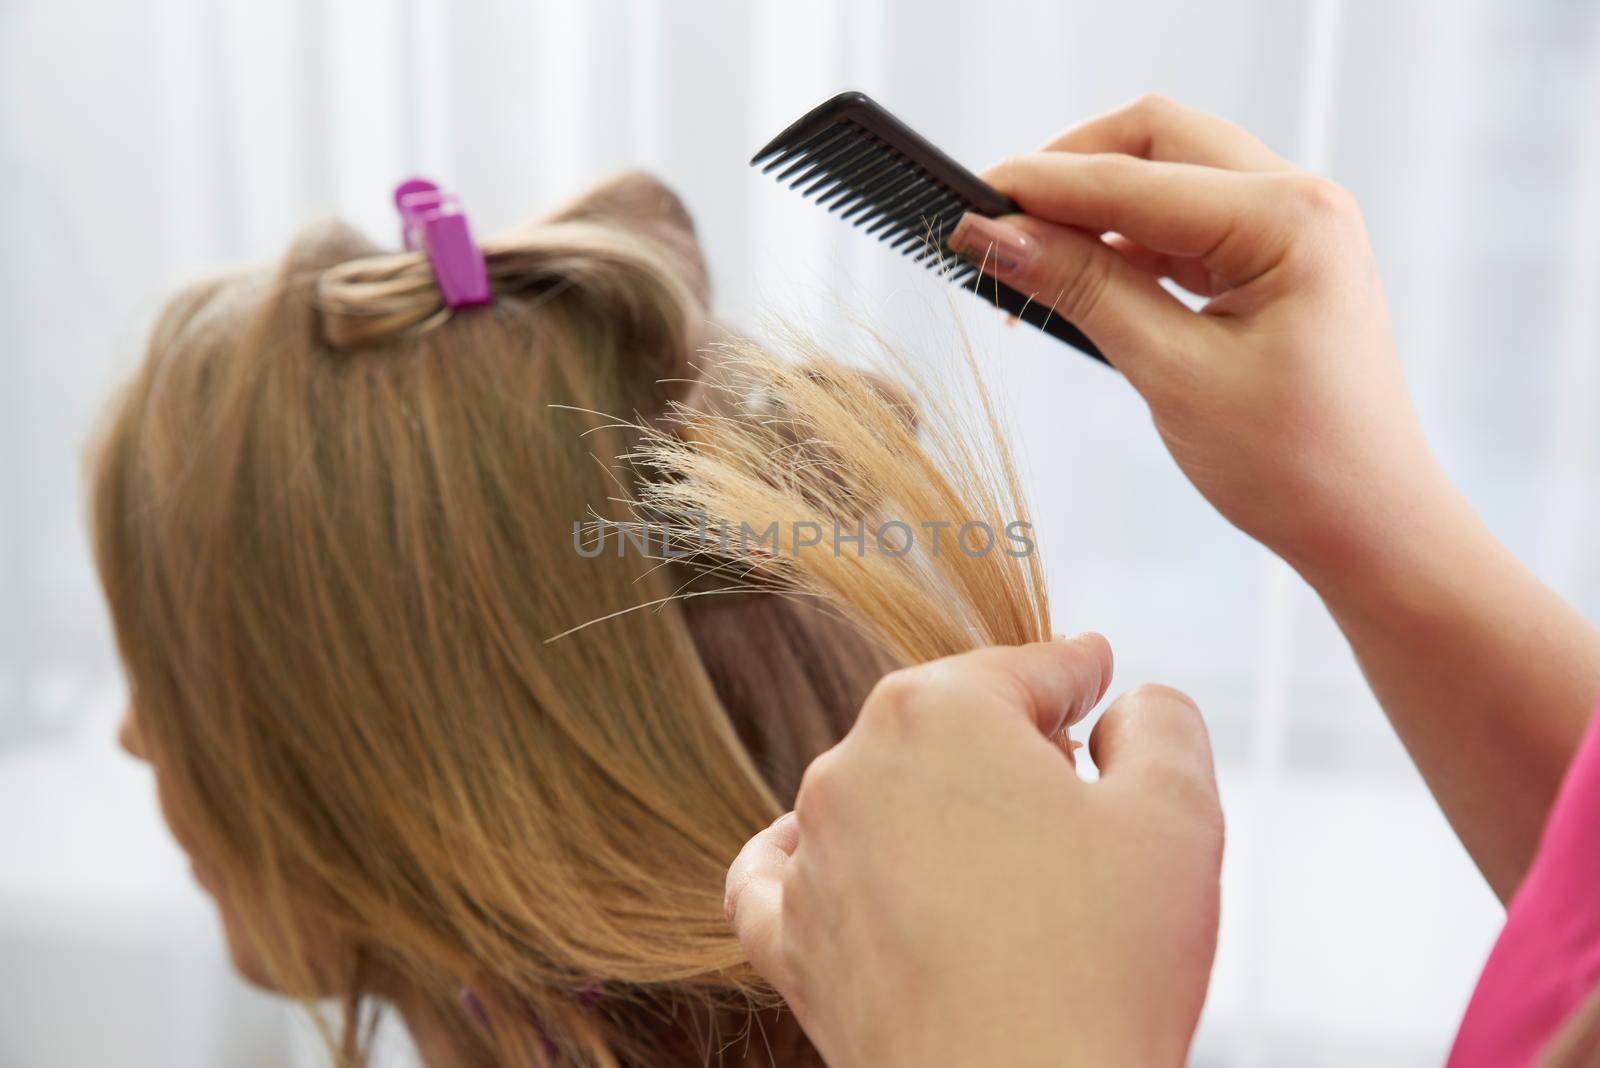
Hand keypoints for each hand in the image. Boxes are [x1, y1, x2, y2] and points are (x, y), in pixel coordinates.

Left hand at [725, 637, 1222, 1067]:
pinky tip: (836, 861)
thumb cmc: (1104, 962)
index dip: (1078, 673)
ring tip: (1005, 859)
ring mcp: (812, 859)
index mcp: (937, 711)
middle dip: (1010, 746)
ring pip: (874, 796)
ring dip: (933, 808)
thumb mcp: (1176, 811)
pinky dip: (808, 863)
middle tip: (1075, 792)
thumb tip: (1125, 706)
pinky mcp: (792, 945)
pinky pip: (777, 879)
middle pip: (947, 727)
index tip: (1098, 674)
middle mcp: (851, 769)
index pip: (1025, 672)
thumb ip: (1159, 722)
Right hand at [947, 94, 1458, 587]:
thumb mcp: (1174, 375)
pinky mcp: (1277, 260)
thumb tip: (999, 237)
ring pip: (1168, 176)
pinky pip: (1185, 223)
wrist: (1370, 527)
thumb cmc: (1296, 465)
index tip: (968, 208)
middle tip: (998, 224)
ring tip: (1029, 265)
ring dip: (1095, 211)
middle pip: (1155, 140)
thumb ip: (1085, 290)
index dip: (1040, 190)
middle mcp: (1299, 201)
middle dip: (1069, 173)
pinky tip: (1081, 281)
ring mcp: (1293, 227)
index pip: (1133, 177)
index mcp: (1290, 218)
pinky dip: (1126, 243)